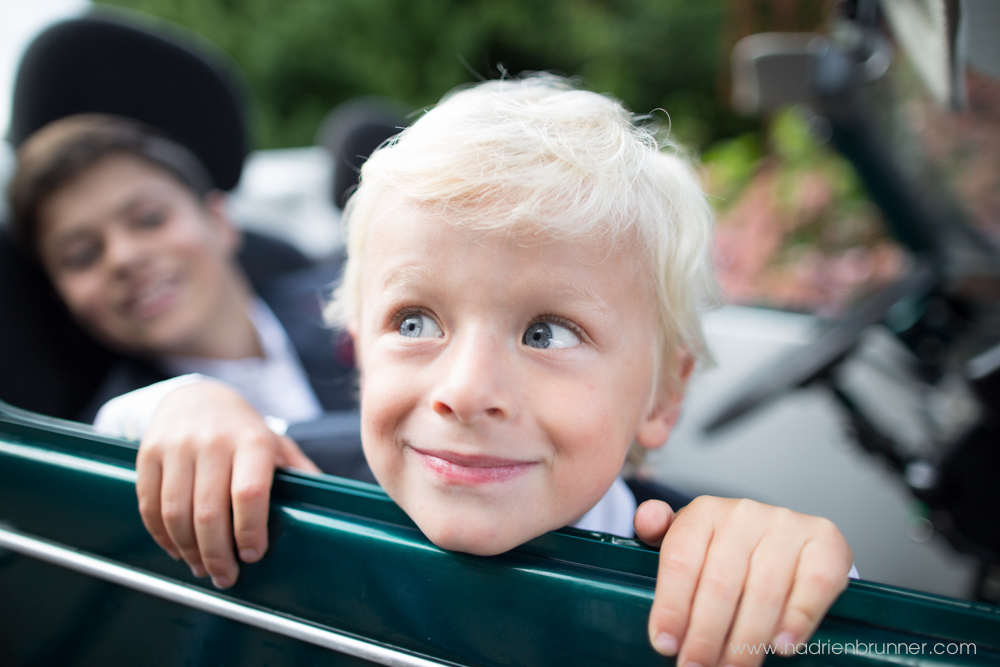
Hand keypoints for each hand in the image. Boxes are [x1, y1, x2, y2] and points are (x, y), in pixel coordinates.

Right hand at [135, 380, 319, 588]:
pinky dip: (161, 536)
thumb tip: (327, 508)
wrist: (197, 396)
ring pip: (175, 514)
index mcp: (251, 441)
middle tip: (225, 577)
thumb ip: (299, 474)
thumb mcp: (277, 444)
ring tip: (202, 567)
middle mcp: (212, 442)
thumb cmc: (243, 430)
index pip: (249, 493)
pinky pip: (149, 506)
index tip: (253, 555)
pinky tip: (178, 549)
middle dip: (217, 554)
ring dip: (188, 551)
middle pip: (209, 512)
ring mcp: (176, 447)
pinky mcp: (147, 454)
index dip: (250, 531)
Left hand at [634, 496, 851, 666]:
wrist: (787, 541)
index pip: (681, 560)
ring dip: (746, 640)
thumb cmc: (729, 551)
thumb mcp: (691, 541)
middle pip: (720, 582)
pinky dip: (797, 620)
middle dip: (705, 635)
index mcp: (704, 511)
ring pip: (763, 591)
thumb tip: (647, 519)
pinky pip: (812, 586)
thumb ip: (660, 533)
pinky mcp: (825, 543)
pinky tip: (781, 645)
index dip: (671, 606)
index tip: (665, 643)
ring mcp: (787, 525)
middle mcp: (745, 512)